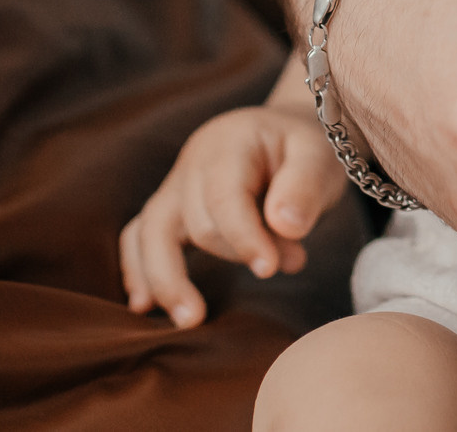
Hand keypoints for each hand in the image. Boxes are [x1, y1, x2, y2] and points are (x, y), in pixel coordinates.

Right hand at [121, 97, 347, 327]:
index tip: (270, 269)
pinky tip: (144, 305)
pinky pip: (137, 237)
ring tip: (192, 319)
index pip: (224, 196)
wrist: (286, 138)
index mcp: (231, 142)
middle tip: (290, 263)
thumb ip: (305, 187)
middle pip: (198, 221)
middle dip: (237, 253)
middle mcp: (194, 161)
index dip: (244, 237)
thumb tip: (286, 226)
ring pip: (151, 232)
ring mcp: (175, 184)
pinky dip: (137, 269)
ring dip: (167, 278)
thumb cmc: (304, 151)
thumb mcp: (319, 157)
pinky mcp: (168, 207)